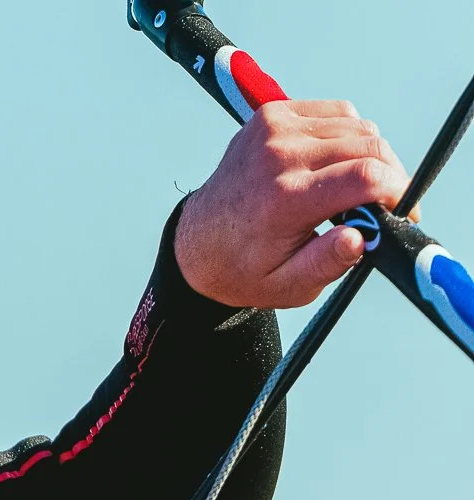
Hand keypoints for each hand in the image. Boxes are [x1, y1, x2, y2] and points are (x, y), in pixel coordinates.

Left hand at [175, 99, 420, 308]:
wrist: (198, 244)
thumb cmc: (245, 269)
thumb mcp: (287, 285)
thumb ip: (327, 264)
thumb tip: (359, 237)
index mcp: (284, 198)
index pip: (365, 176)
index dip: (399, 193)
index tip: (402, 215)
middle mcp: (278, 155)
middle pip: (369, 147)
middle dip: (391, 177)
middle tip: (384, 206)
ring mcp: (273, 128)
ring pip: (358, 127)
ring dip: (370, 157)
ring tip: (353, 190)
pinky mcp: (271, 114)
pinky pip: (337, 113)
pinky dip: (347, 136)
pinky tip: (334, 165)